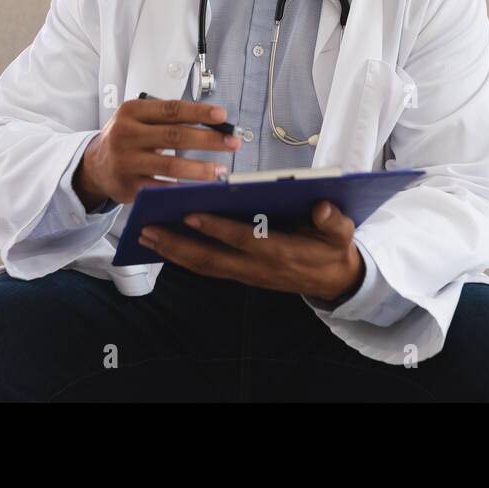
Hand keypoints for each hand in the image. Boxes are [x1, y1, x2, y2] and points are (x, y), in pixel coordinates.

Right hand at [74, 97, 240, 208]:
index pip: (171, 109)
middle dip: (208, 140)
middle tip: (232, 143)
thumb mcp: (138, 118)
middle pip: (175, 136)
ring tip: (221, 171)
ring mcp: (126, 161)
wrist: (95, 166)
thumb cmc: (127, 138)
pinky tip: (200, 189)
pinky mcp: (128, 185)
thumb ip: (167, 118)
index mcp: (132, 111)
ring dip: (200, 169)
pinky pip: (161, 188)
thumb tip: (212, 123)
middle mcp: (126, 134)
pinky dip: (183, 188)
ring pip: (170, 166)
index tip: (222, 116)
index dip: (199, 112)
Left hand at [139, 201, 364, 300]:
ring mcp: (248, 275)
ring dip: (174, 253)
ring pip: (205, 266)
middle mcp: (258, 268)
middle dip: (178, 245)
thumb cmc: (334, 248)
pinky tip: (165, 244)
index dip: (217, 229)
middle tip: (148, 230)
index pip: (244, 240)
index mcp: (282, 252)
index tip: (191, 213)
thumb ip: (333, 220)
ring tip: (146, 236)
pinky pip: (208, 268)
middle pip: (212, 260)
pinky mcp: (242, 275)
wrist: (335, 280)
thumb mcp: (343, 232)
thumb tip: (321, 207)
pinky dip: (184, 258)